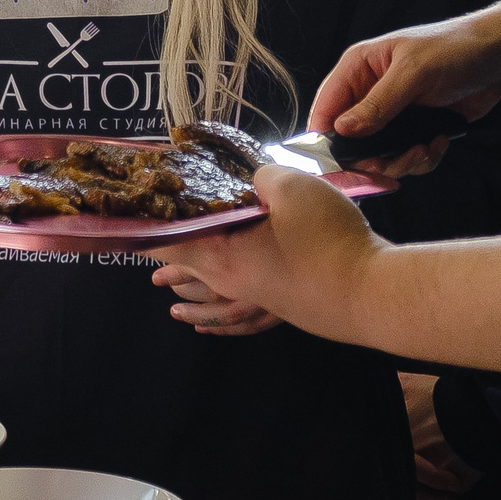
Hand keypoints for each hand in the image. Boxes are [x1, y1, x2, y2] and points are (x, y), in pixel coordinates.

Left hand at [147, 166, 381, 341]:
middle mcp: (236, 283)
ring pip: (217, 298)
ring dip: (195, 297)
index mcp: (223, 257)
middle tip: (148, 267)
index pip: (170, 244)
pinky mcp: (288, 306)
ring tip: (175, 305)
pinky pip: (245, 314)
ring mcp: (264, 299)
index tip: (124, 228)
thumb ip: (261, 176)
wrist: (375, 294)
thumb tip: (252, 179)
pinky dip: (227, 321)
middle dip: (169, 265)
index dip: (145, 234)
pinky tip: (225, 324)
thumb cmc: (327, 242)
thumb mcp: (291, 188)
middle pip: (191, 271)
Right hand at [309, 20, 500, 177]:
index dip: (326, 139)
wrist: (500, 57)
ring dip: (402, 161)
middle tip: (396, 163)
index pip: (326, 108)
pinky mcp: (414, 129)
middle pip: (350, 140)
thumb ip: (377, 104)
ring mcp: (392, 114)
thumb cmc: (454, 49)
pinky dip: (421, 159)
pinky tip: (439, 141)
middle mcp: (369, 93)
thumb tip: (341, 131)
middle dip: (373, 158)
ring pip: (379, 155)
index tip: (340, 165)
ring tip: (425, 149)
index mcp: (358, 68)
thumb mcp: (412, 73)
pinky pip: (405, 157)